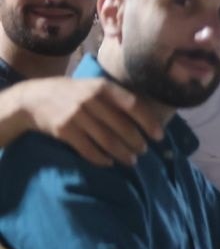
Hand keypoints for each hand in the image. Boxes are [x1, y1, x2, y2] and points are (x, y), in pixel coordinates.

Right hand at [21, 77, 164, 166]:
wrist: (31, 99)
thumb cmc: (70, 93)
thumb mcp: (92, 86)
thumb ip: (115, 98)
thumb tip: (146, 117)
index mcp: (102, 87)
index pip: (133, 105)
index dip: (148, 122)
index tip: (159, 136)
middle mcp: (90, 100)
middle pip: (122, 127)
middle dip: (137, 143)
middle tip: (143, 151)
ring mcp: (76, 116)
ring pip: (108, 141)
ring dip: (123, 154)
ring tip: (132, 160)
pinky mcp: (64, 131)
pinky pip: (88, 149)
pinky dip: (101, 159)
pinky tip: (109, 162)